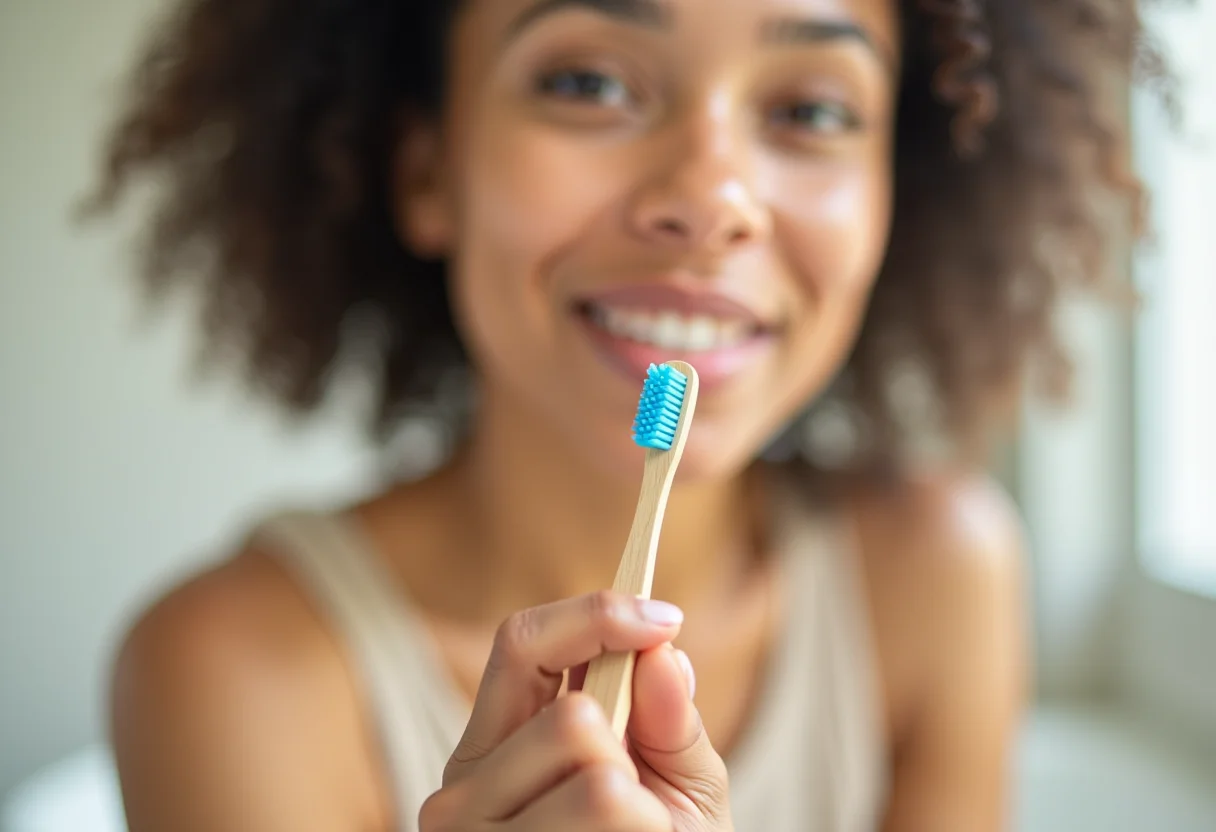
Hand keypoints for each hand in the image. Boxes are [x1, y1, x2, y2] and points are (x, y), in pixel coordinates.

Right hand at [418, 591, 732, 830]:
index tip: (667, 619)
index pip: (521, 641)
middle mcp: (463, 790)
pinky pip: (613, 818)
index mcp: (497, 740)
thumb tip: (666, 653)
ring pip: (601, 785)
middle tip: (629, 795)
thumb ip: (671, 723)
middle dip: (630, 750)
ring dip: (644, 814)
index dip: (595, 616)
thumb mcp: (677, 790)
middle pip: (572, 716)